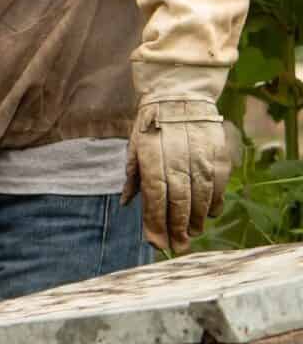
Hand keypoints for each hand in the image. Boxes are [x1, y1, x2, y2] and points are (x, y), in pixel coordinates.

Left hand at [121, 98, 229, 252]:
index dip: (156, 222)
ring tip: (190, 235)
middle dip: (177, 228)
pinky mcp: (218, 154)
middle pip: (179, 201)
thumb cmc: (151, 124)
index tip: (156, 243)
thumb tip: (125, 203)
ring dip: (195, 220)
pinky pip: (218, 186)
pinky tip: (208, 215)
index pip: (155, 196)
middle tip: (177, 247)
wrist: (179, 96)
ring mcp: (200, 156)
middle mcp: (177, 157)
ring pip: (201, 197)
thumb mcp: (134, 145)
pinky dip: (214, 204)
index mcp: (151, 155)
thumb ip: (133, 176)